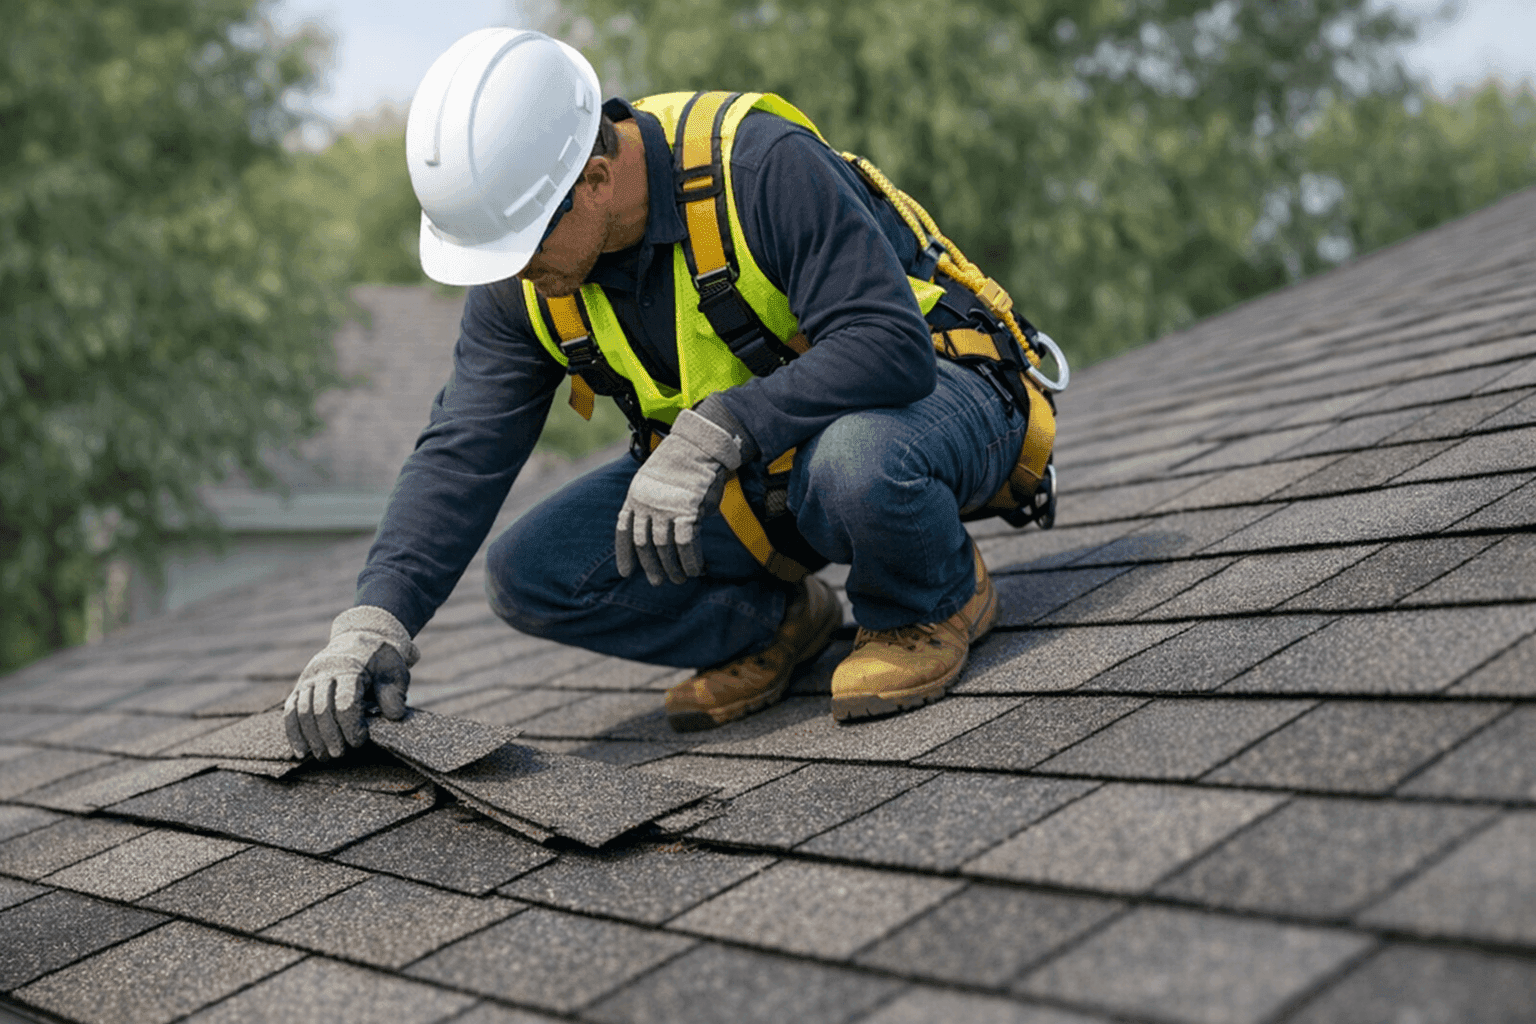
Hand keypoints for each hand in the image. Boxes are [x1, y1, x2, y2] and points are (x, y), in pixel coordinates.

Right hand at [284, 606, 419, 759]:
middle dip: (329, 735)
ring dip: (311, 737)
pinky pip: (290, 710)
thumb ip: (394, 693)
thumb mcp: (395, 672)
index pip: (345, 701)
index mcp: (350, 668)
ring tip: (323, 757)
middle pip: (320, 708)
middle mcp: (325, 672)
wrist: (361, 640)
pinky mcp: (300, 687)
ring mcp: (309, 679)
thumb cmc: (381, 662)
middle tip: (339, 754)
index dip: (351, 725)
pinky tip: (300, 751)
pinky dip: (293, 732)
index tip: (360, 741)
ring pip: (303, 711)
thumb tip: (394, 715)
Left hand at [617, 406, 745, 585]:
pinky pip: (685, 544)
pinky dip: (690, 561)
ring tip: (679, 579)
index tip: (625, 573)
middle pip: (643, 544)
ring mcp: (664, 508)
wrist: (700, 443)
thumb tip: (664, 535)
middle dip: (650, 566)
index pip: (623, 529)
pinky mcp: (686, 510)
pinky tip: (695, 570)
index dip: (623, 554)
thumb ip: (655, 506)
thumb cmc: (683, 462)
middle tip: (658, 582)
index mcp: (634, 495)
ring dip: (672, 568)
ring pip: (663, 548)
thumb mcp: (657, 481)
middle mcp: (645, 503)